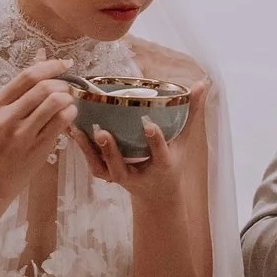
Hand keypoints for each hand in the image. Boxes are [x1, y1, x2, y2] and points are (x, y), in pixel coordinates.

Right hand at [0, 59, 79, 207]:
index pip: (27, 76)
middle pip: (44, 87)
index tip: (64, 63)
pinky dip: (70, 114)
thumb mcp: (0, 115)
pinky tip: (69, 115)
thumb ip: (20, 90)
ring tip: (69, 103)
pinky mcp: (35, 147)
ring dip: (68, 99)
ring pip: (55, 102)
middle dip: (62, 84)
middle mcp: (5, 116)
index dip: (51, 66)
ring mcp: (21, 133)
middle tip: (68, 89)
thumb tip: (41, 57)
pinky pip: (61, 122)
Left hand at [75, 80, 207, 206]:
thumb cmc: (172, 162)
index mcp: (163, 165)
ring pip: (102, 167)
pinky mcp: (107, 175)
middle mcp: (139, 174)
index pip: (159, 153)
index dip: (154, 140)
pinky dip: (81, 148)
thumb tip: (202, 83)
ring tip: (79, 130)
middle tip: (102, 132)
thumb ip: (193, 111)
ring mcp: (120, 177)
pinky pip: (92, 163)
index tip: (149, 125)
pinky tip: (73, 130)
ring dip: (89, 150)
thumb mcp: (186, 140)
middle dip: (111, 151)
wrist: (158, 194)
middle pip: (122, 166)